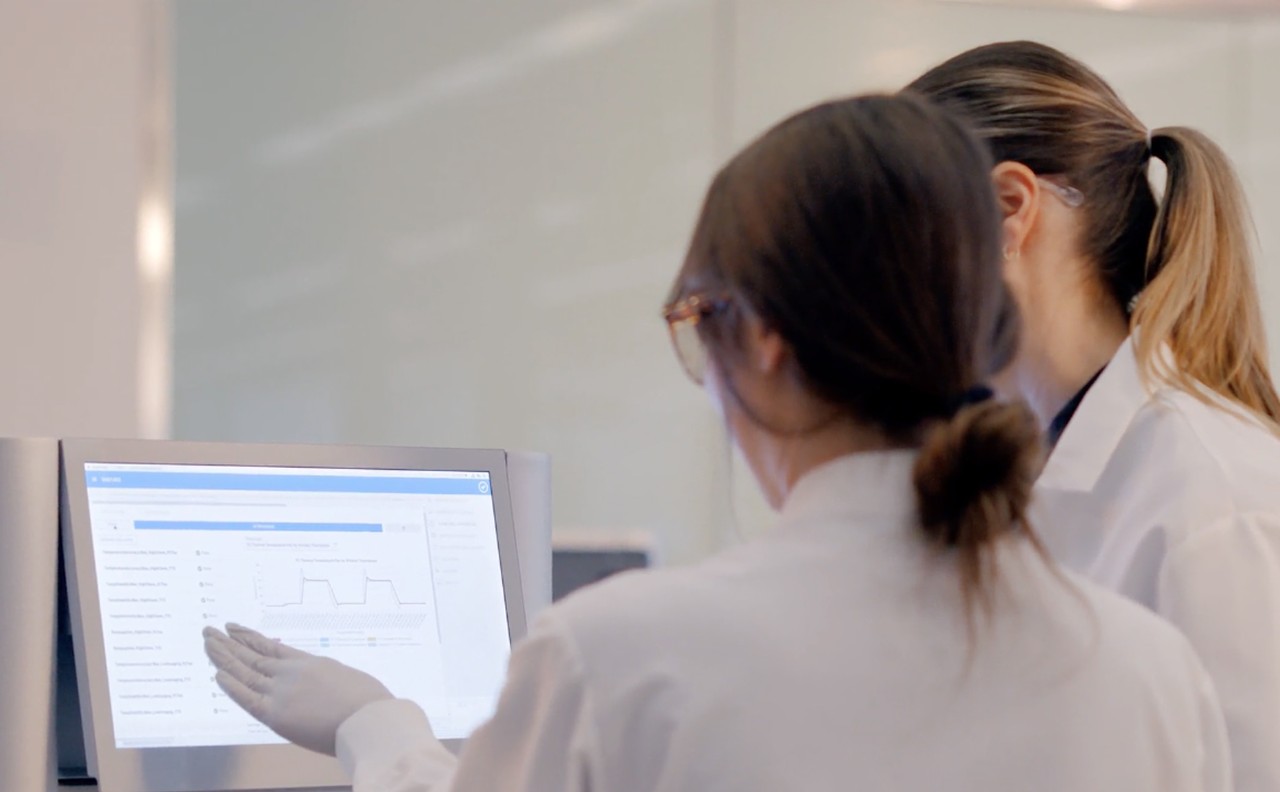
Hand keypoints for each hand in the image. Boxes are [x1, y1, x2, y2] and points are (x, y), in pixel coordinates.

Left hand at [203, 623, 392, 755]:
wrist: (370, 718)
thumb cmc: (369, 703)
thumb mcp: (347, 680)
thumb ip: (327, 680)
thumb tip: (322, 685)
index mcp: (310, 663)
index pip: (272, 648)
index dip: (250, 638)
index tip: (234, 628)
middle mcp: (292, 673)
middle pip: (252, 656)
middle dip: (229, 644)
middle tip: (210, 632)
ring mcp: (282, 692)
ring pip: (245, 672)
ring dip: (223, 657)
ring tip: (207, 643)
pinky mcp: (276, 714)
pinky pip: (247, 698)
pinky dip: (231, 686)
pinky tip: (217, 673)